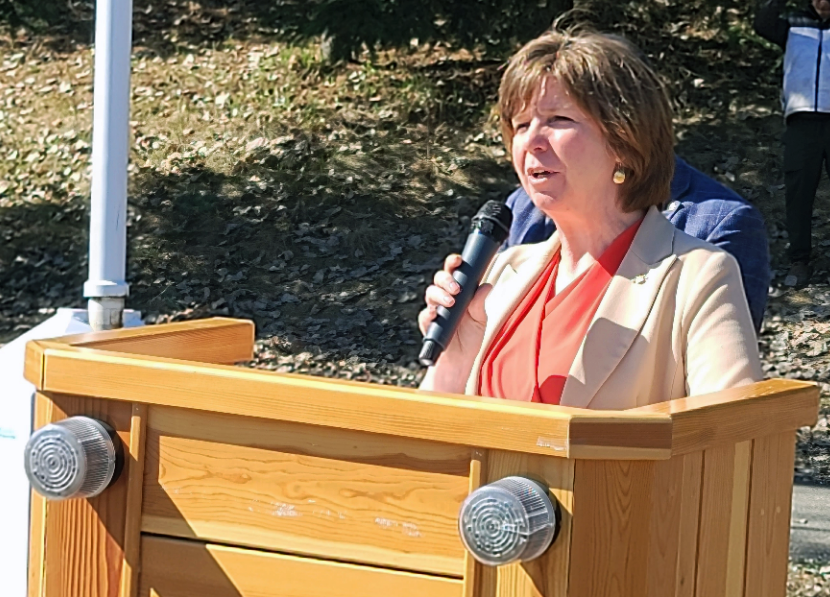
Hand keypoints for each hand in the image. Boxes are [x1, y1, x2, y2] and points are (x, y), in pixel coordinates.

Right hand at [418, 254, 491, 392]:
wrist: (459, 361)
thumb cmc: (470, 338)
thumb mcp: (480, 320)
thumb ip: (480, 303)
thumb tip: (486, 286)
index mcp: (459, 293)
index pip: (454, 273)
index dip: (453, 263)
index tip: (458, 260)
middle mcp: (445, 298)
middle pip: (439, 279)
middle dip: (446, 279)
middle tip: (456, 288)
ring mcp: (435, 309)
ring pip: (430, 292)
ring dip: (439, 294)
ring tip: (450, 302)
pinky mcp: (428, 323)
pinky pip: (425, 314)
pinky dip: (429, 313)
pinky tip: (436, 314)